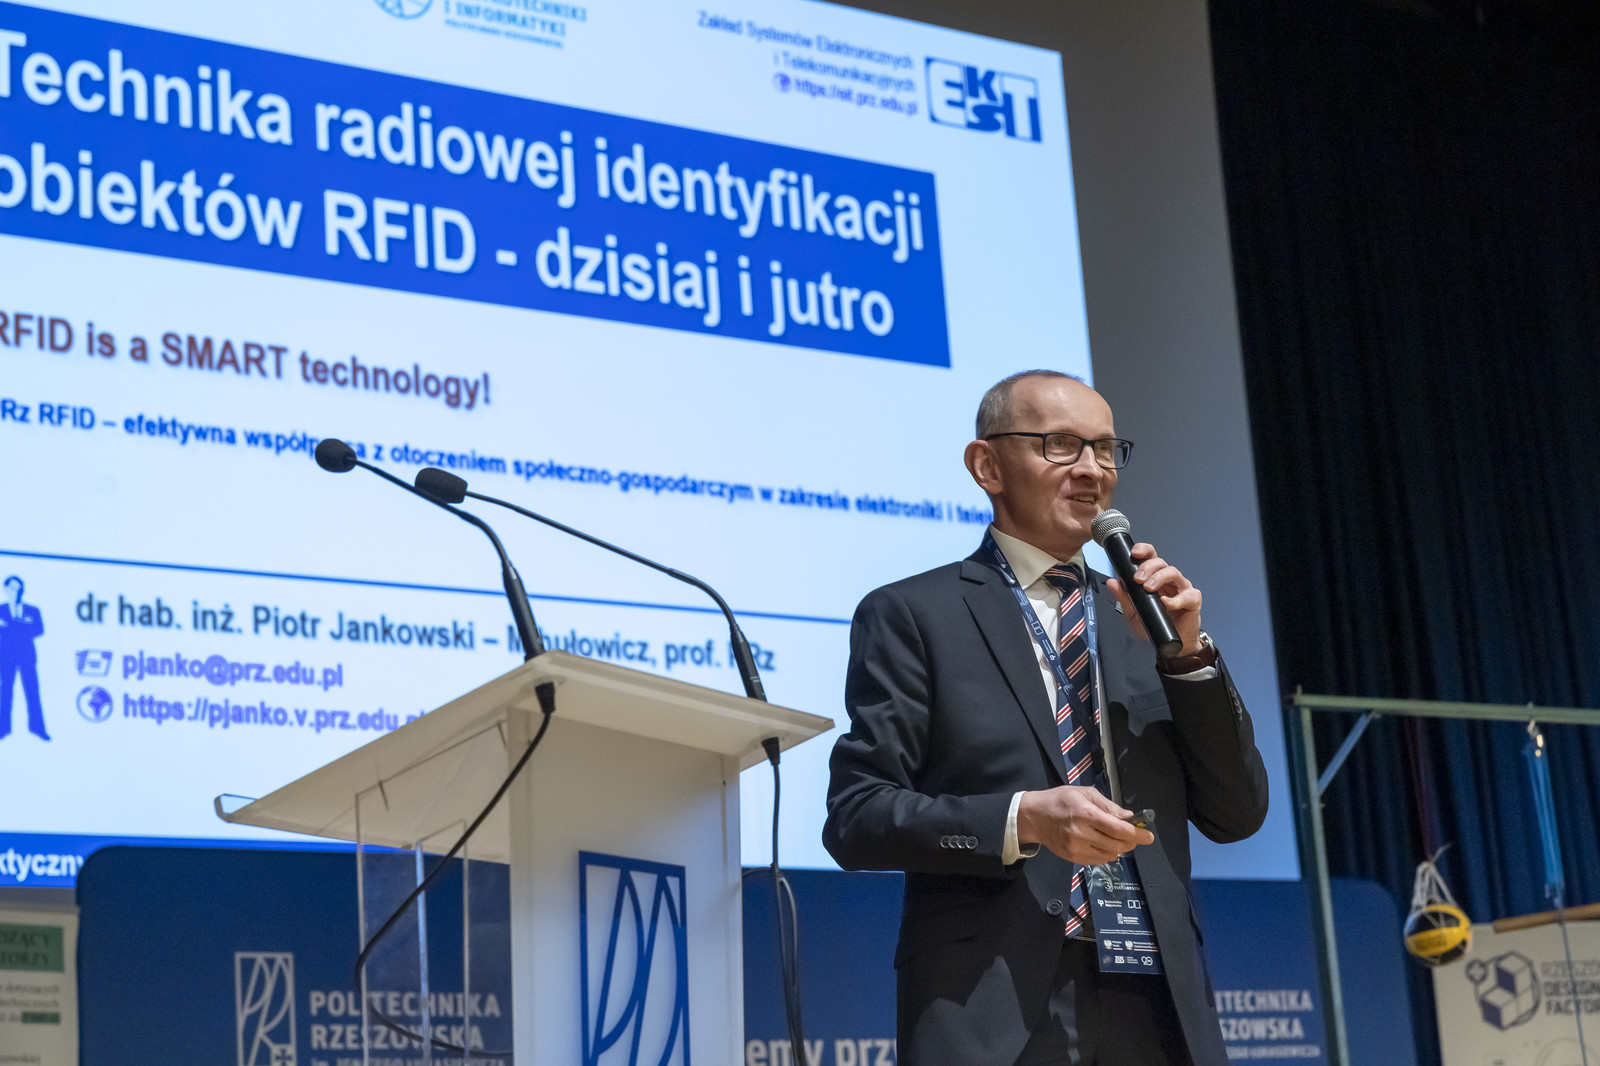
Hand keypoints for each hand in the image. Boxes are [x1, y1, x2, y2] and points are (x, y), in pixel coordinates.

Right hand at [1017, 786, 1153, 865]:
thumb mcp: (1084, 793)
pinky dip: (1107, 854)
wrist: (1034, 816)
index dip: (1137, 834)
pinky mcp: (1073, 858)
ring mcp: (1076, 848)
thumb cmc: (1060, 800)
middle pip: (1117, 845)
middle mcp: (1081, 833)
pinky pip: (1099, 860)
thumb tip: (1128, 817)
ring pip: (1110, 855)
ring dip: (1119, 848)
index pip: (1118, 829)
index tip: (1149, 836)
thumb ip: (1108, 806)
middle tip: (1133, 836)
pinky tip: (1102, 844)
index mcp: (1085, 814)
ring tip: (1114, 838)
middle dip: (1130, 842)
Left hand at [1105, 542, 1203, 655]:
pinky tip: (1166, 603)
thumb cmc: (1154, 624)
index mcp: (1155, 577)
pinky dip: (1175, 598)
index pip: (1151, 557)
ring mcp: (1182, 588)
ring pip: (1173, 572)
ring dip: (1159, 577)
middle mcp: (1169, 580)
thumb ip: (1123, 597)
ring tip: (1148, 588)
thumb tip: (1112, 582)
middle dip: (1147, 567)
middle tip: (1138, 579)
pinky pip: (1187, 595)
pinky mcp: (1193, 600)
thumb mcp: (1133, 612)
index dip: (1144, 551)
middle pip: (1160, 563)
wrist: (1171, 644)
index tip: (1134, 553)